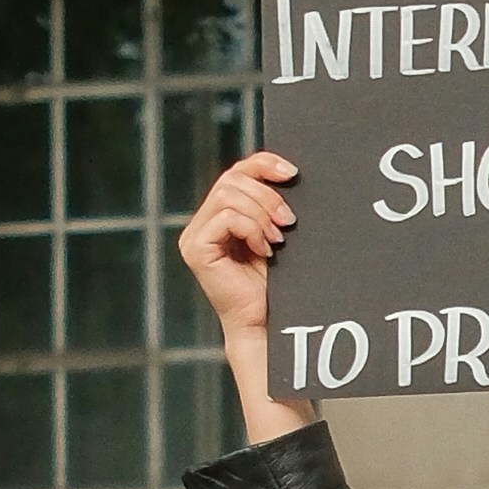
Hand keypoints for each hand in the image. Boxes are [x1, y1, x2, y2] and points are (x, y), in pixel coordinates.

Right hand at [174, 143, 301, 435]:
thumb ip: (270, 205)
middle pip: (232, 178)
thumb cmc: (276, 285)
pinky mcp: (196, 249)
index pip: (237, 171)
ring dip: (261, 213)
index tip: (293, 172)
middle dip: (267, 195)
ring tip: (278, 239)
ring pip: (229, 194)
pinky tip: (264, 250)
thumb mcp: (276, 234)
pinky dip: (251, 228)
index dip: (263, 164)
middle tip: (289, 221)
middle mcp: (203, 222)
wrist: (267, 324)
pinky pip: (226, 216)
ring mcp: (195, 235)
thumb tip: (288, 171)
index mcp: (221, 215)